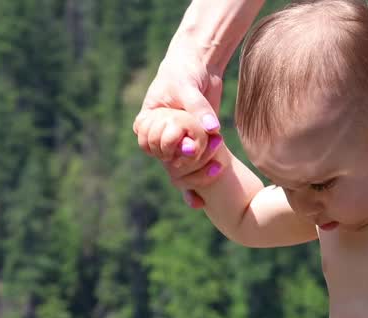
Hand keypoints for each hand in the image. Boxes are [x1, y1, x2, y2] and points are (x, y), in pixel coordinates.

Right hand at [133, 48, 224, 206]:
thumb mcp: (188, 86)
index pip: (149, 145)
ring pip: (179, 169)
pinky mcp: (194, 146)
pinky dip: (197, 182)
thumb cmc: (186, 70)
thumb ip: (198, 107)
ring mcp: (177, 142)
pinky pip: (193, 168)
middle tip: (210, 161)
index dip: (166, 151)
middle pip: (166, 160)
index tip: (186, 148)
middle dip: (186, 165)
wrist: (199, 64)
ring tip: (218, 170)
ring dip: (197, 173)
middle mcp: (160, 135)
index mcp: (148, 120)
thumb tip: (211, 128)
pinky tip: (200, 203)